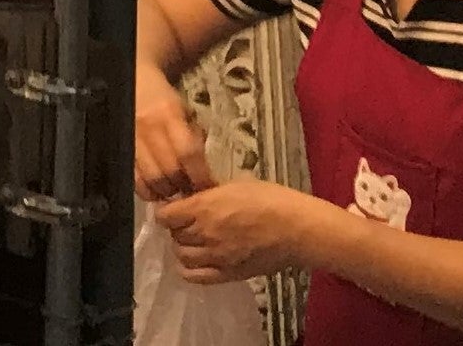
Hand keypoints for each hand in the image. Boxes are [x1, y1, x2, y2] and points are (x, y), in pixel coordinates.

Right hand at [133, 62, 215, 202]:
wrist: (133, 79)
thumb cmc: (163, 96)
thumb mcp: (185, 109)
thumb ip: (193, 136)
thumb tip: (204, 170)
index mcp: (169, 113)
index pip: (188, 152)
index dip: (200, 175)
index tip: (209, 188)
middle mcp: (149, 127)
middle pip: (170, 170)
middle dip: (184, 187)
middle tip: (193, 193)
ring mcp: (132, 138)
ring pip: (151, 178)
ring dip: (167, 191)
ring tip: (175, 192)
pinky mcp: (121, 147)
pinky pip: (134, 177)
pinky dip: (147, 190)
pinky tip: (155, 191)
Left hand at [156, 179, 339, 282]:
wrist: (297, 228)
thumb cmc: (269, 199)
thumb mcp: (233, 185)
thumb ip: (208, 193)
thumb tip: (192, 196)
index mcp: (204, 207)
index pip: (165, 215)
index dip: (166, 211)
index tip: (173, 207)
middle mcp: (205, 233)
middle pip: (174, 235)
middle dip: (176, 228)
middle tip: (187, 222)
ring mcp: (216, 257)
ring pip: (182, 255)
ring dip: (183, 247)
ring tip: (194, 240)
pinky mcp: (228, 274)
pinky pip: (195, 277)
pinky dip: (189, 269)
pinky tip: (196, 260)